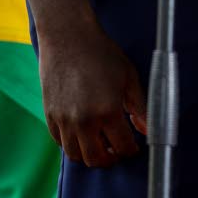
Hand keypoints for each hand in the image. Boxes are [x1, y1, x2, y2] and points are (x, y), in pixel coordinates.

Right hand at [38, 21, 146, 167]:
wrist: (68, 37)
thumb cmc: (101, 53)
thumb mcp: (128, 77)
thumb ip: (140, 106)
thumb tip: (148, 130)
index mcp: (107, 111)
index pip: (123, 147)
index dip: (131, 150)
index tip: (133, 145)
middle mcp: (84, 121)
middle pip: (97, 160)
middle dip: (110, 159)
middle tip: (117, 150)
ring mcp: (64, 120)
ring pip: (76, 156)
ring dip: (90, 154)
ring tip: (100, 142)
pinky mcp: (50, 116)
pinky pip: (60, 143)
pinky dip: (72, 144)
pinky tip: (83, 132)